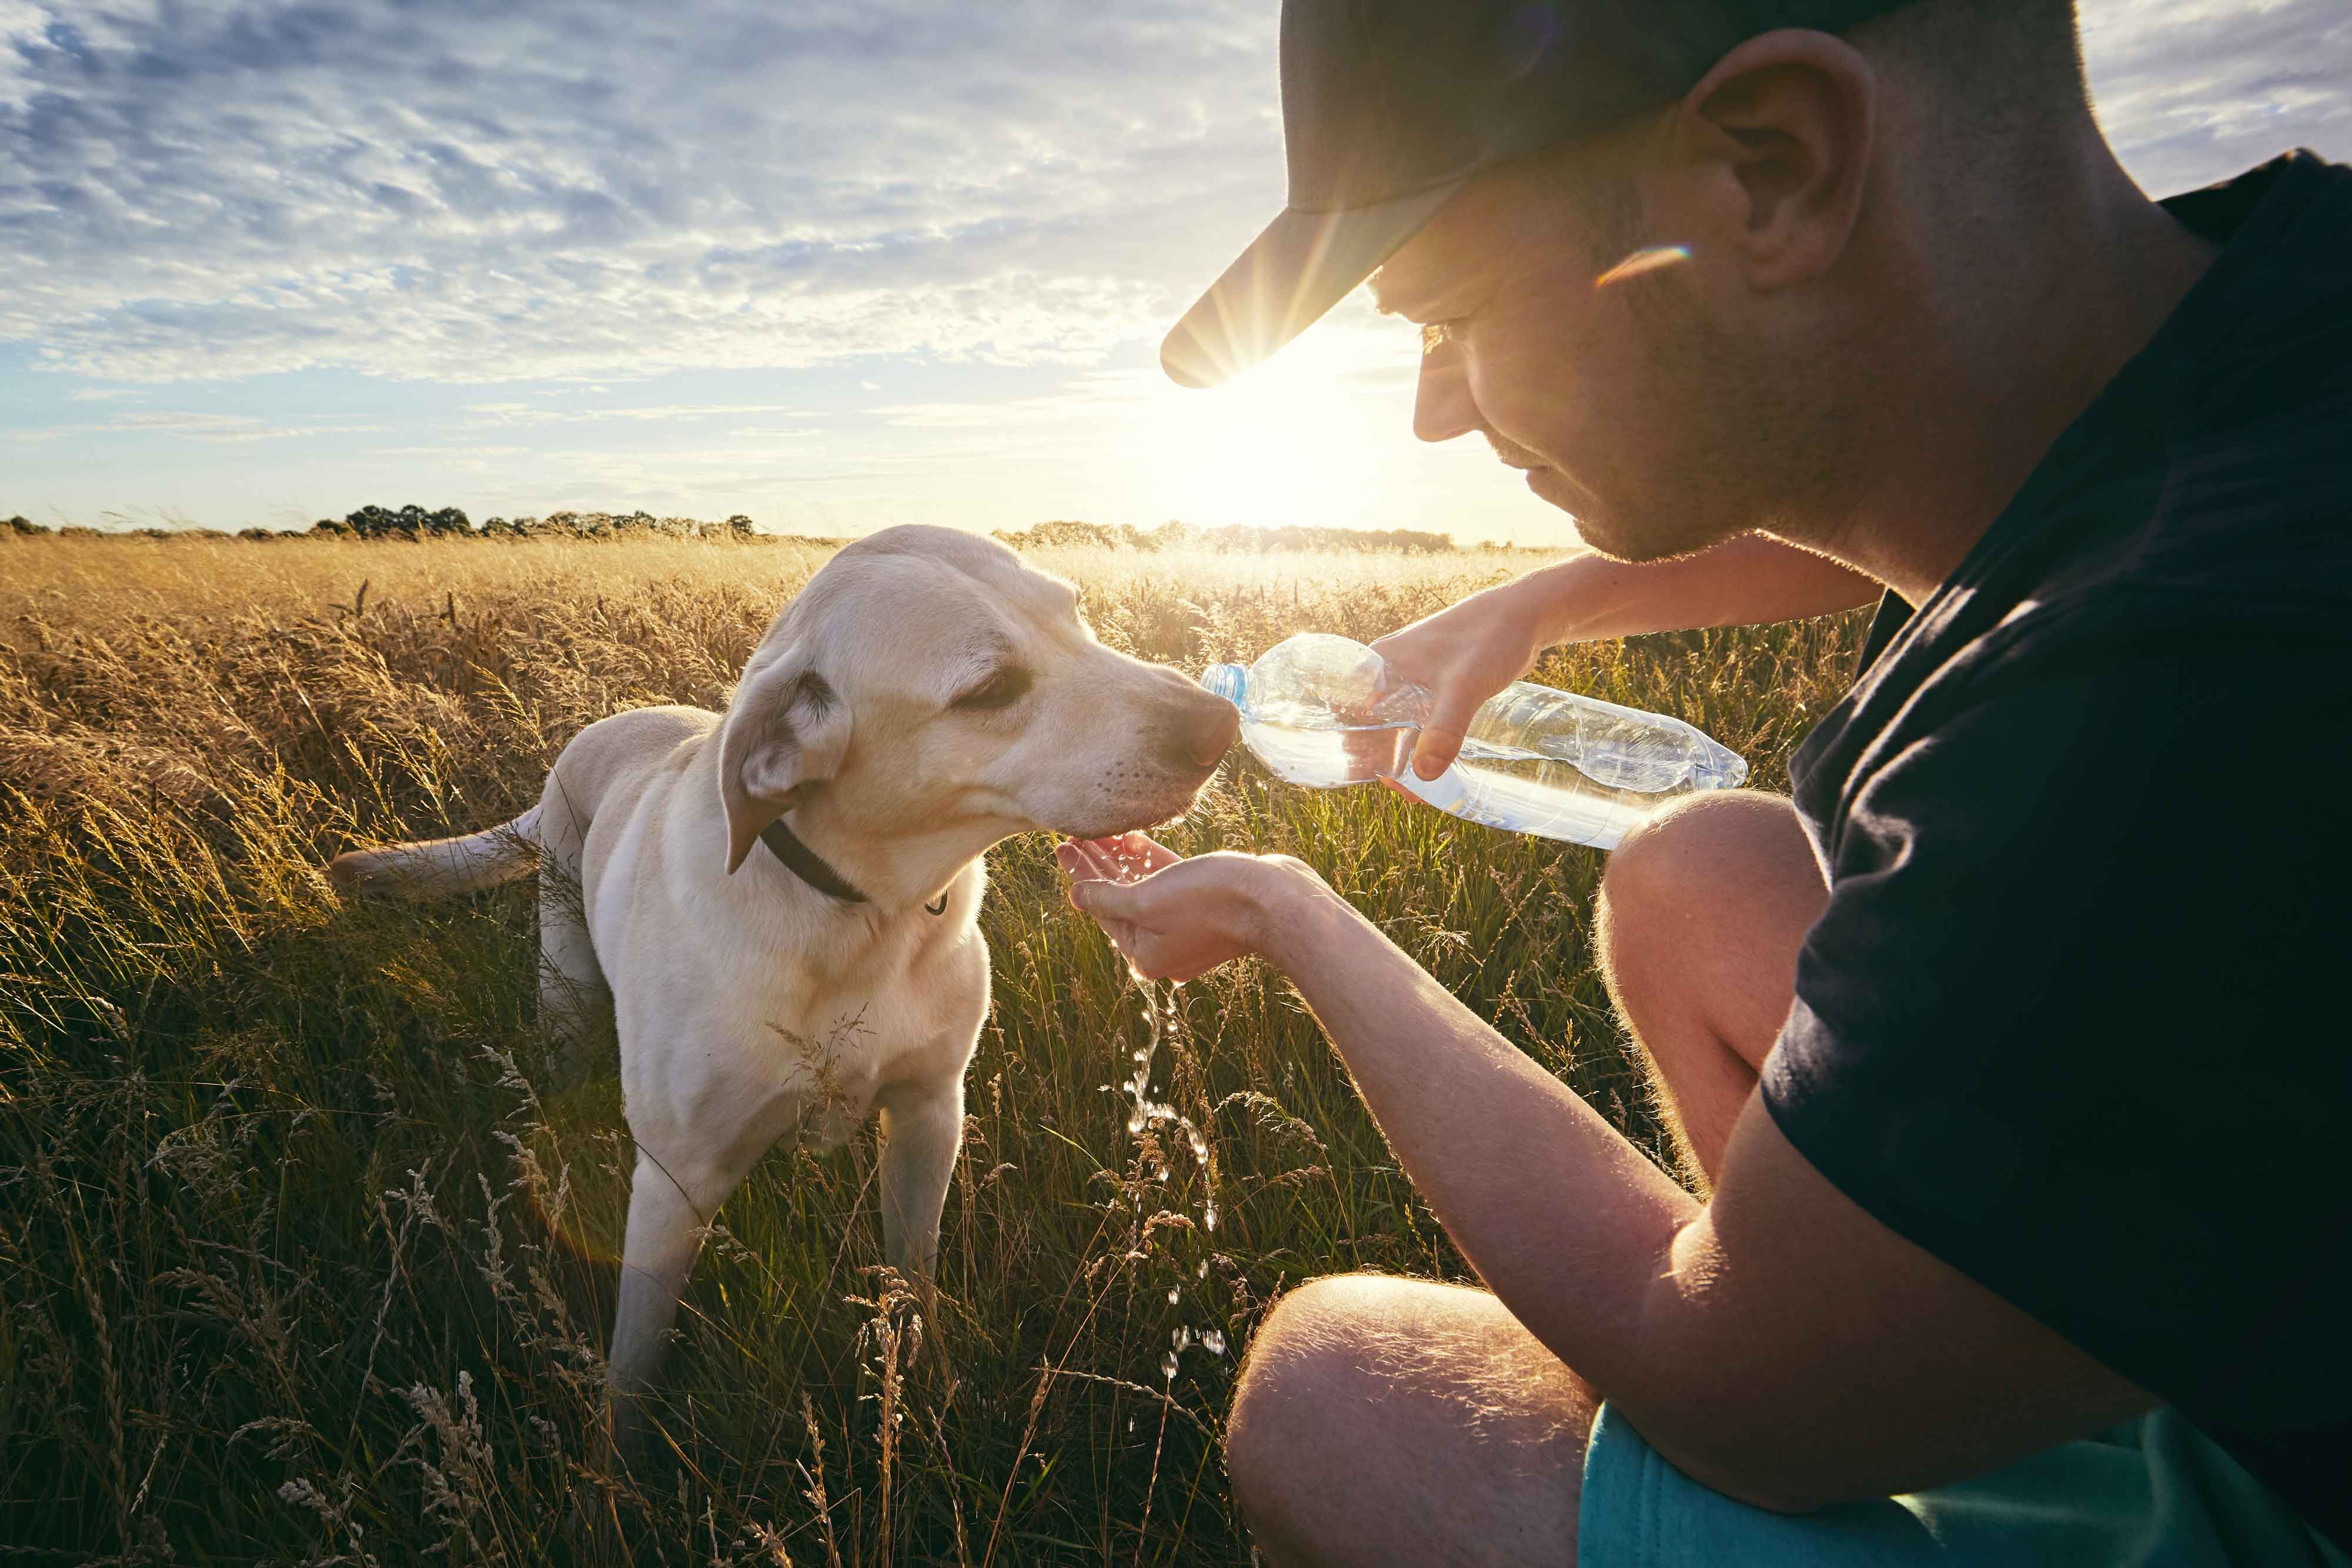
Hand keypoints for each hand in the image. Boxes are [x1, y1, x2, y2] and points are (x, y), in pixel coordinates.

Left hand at [1053, 833, 1317, 981]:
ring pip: (1145, 888)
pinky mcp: (1208, 903)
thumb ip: (1107, 900)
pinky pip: (1171, 882)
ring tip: (1098, 831)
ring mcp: (1188, 926)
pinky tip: (1132, 838)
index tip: (1062, 848)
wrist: (1276, 901)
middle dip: (1096, 867)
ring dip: (1122, 860)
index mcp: (1147, 955)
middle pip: (1120, 900)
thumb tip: (1077, 898)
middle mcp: (1166, 945)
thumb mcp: (1146, 901)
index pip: (1103, 911)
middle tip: (1072, 837)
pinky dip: (1152, 862)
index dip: (1081, 876)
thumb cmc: (1210, 902)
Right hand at [1368, 575, 1547, 779]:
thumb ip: (1444, 728)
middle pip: (1372, 721)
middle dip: (1383, 758)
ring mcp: (1414, 676)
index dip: (1354, 747)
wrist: (1525, 615)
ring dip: (1405, 751)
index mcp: (1380, 663)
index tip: (1372, 777)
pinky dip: (1424, 740)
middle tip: (1405, 791)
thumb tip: (1423, 774)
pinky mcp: (1438, 683)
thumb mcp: (1463, 686)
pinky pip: (1422, 717)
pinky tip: (1436, 762)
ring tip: (1421, 789)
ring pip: (1398, 721)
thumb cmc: (1489, 639)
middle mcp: (1390, 669)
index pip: (1349, 711)